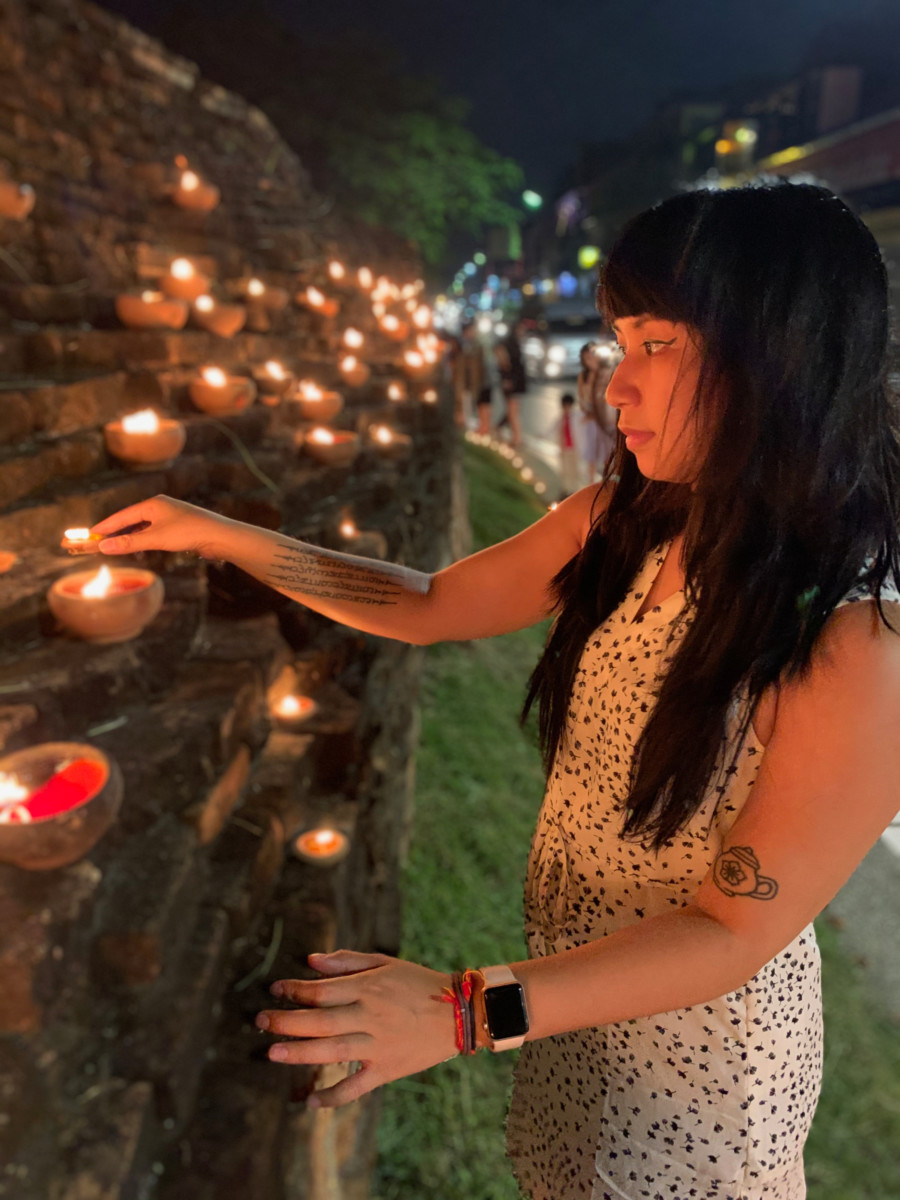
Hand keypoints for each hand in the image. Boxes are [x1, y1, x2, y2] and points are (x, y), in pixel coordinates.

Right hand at [89, 495, 231, 558]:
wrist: (220, 536)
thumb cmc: (189, 532)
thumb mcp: (156, 538)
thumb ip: (130, 543)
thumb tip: (104, 546)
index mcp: (153, 504)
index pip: (122, 515)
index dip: (105, 526)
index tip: (90, 534)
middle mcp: (160, 507)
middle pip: (131, 519)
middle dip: (115, 531)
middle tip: (98, 541)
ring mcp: (170, 516)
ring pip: (143, 526)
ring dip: (129, 536)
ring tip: (114, 544)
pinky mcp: (178, 527)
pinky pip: (153, 532)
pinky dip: (142, 538)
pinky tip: (138, 545)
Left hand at [256, 950, 457, 1107]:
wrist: (458, 1013)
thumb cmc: (417, 983)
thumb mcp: (385, 963)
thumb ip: (346, 961)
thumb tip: (310, 960)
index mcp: (368, 988)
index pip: (322, 990)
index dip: (295, 989)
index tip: (276, 989)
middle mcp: (369, 1015)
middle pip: (320, 1020)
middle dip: (286, 1021)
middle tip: (260, 1021)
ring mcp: (377, 1045)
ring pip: (332, 1051)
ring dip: (300, 1053)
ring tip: (272, 1054)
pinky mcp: (387, 1069)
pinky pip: (355, 1087)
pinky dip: (333, 1097)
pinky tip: (310, 1101)